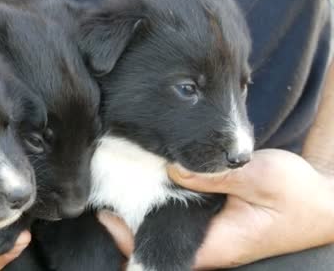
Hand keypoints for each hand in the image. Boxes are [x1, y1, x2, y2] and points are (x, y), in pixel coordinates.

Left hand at [98, 149, 333, 269]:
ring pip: (168, 227)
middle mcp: (211, 244)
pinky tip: (152, 176)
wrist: (323, 200)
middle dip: (130, 221)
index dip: (130, 238)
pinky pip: (183, 215)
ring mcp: (213, 233)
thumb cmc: (298, 194)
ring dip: (146, 209)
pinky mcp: (217, 220)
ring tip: (120, 183)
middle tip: (105, 193)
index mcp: (217, 244)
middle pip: (158, 239)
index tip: (107, 215)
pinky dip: (165, 199)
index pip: (161, 251)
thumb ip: (215, 175)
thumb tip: (173, 168)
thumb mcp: (258, 177)